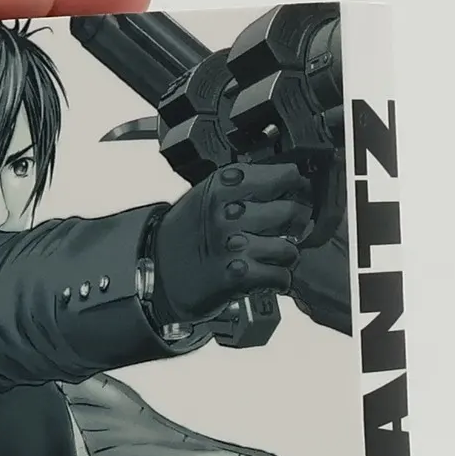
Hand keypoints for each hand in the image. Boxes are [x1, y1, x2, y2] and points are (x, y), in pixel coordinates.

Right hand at [147, 161, 314, 328]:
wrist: (156, 271)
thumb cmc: (184, 234)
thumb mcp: (206, 194)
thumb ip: (242, 186)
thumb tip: (288, 182)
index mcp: (224, 185)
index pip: (284, 175)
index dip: (297, 186)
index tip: (298, 193)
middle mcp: (229, 212)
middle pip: (291, 212)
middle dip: (297, 223)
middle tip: (292, 228)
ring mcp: (233, 245)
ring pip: (289, 248)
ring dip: (287, 256)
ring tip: (276, 256)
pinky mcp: (236, 276)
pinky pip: (280, 276)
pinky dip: (279, 280)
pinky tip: (269, 276)